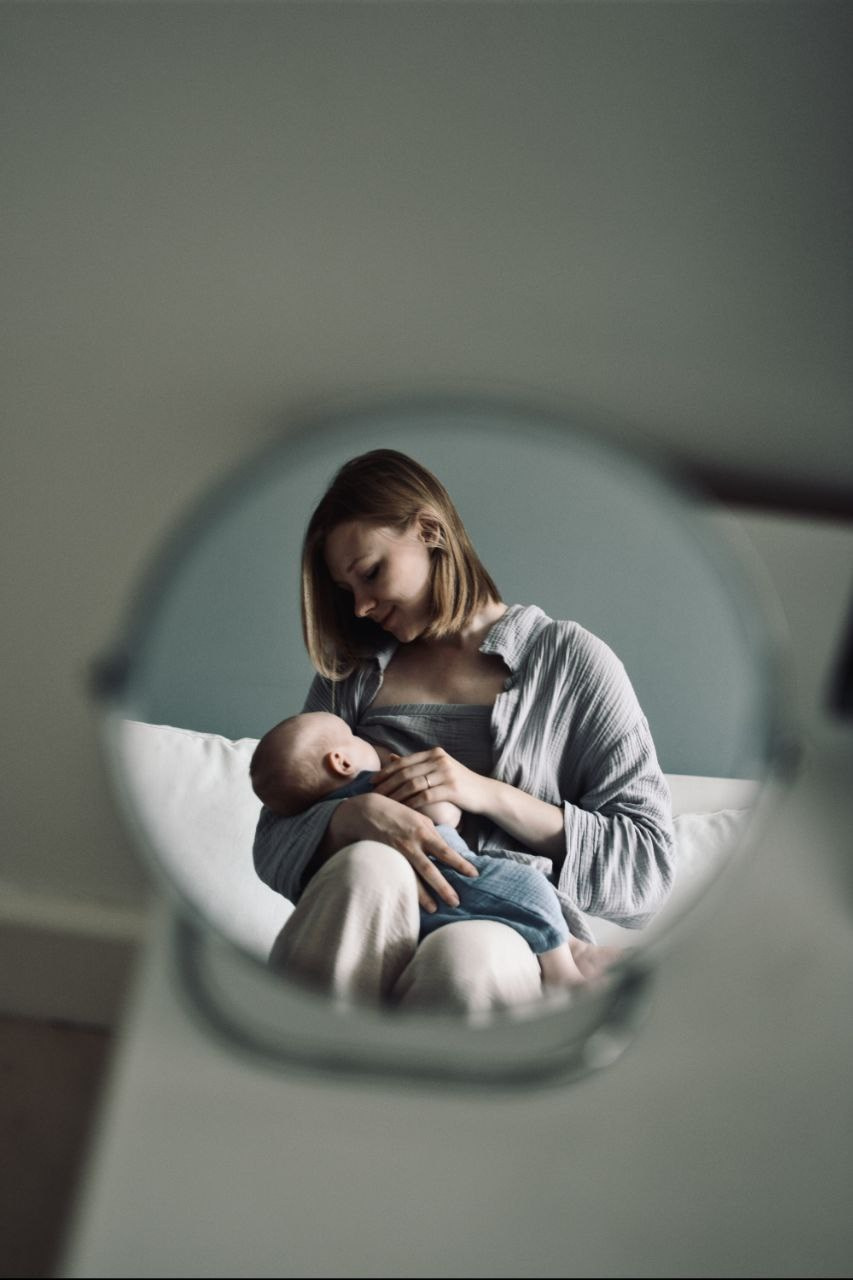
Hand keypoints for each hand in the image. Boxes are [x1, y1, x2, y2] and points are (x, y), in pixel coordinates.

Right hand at [325, 790, 478, 912]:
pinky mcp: (385, 859)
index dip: (461, 864)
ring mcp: (397, 853)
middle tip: (456, 902)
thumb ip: (432, 833)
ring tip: (434, 909)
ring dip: (424, 896)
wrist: (366, 811)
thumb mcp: (419, 818)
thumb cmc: (397, 813)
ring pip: (413, 878)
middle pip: (430, 870)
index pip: (447, 852)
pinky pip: (398, 878)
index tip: (474, 874)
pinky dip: (406, 890)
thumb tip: (448, 848)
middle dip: (444, 887)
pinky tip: (411, 901)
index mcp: (424, 831)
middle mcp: (412, 843)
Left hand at [373, 746, 492, 816]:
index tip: (372, 781)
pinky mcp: (452, 788)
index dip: (386, 771)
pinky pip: (425, 796)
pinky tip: (403, 810)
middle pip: (406, 772)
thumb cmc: (459, 784)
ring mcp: (446, 773)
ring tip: (384, 803)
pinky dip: (411, 803)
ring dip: (396, 794)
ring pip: (413, 784)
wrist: (485, 794)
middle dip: (387, 783)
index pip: (404, 761)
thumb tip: (391, 758)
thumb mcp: (439, 769)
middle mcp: (439, 759)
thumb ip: (417, 764)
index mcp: (434, 753)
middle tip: (373, 794)